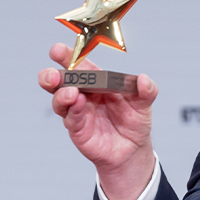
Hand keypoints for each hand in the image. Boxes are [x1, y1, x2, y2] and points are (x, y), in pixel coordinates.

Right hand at [39, 43, 157, 199]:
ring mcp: (78, 112)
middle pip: (59, 81)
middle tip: (53, 74)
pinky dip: (73, 111)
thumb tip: (144, 80)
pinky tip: (77, 104)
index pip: (79, 65)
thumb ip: (147, 90)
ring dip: (61, 95)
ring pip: (59, 100)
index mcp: (97, 82)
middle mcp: (83, 94)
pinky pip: (71, 119)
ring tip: (71, 92)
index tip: (57, 50)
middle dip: (52, 75)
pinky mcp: (78, 129)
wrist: (133, 149)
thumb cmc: (133, 122)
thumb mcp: (144, 104)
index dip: (68, 56)